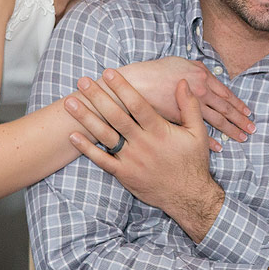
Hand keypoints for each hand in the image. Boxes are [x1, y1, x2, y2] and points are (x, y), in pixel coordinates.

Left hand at [65, 70, 222, 241]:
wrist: (188, 196)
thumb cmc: (193, 162)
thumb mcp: (198, 132)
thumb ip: (189, 106)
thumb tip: (184, 83)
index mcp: (159, 131)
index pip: (137, 104)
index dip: (122, 88)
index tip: (109, 73)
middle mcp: (142, 143)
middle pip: (116, 116)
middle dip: (98, 97)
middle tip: (83, 81)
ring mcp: (131, 159)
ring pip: (105, 135)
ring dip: (86, 118)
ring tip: (70, 103)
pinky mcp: (124, 174)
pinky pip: (102, 160)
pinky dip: (86, 149)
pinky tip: (73, 136)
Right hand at [113, 57, 253, 141]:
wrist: (134, 83)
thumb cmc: (155, 72)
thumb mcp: (180, 63)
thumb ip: (196, 70)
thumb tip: (207, 74)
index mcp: (201, 76)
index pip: (225, 93)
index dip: (237, 104)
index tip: (248, 112)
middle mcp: (200, 91)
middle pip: (225, 108)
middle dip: (240, 119)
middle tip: (252, 129)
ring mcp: (190, 106)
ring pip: (215, 121)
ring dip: (230, 130)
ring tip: (241, 138)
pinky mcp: (179, 120)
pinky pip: (198, 131)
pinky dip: (210, 140)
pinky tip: (220, 147)